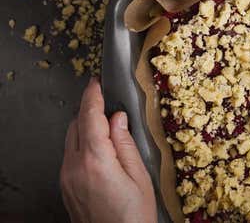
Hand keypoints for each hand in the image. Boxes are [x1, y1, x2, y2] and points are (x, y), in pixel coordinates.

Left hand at [60, 78, 156, 222]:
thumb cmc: (134, 215)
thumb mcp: (139, 176)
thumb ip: (125, 144)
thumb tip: (117, 119)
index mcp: (95, 160)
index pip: (89, 117)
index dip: (92, 97)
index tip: (96, 84)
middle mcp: (74, 167)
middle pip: (75, 125)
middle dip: (90, 111)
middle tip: (108, 106)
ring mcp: (66, 179)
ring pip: (70, 140)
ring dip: (86, 128)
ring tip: (108, 130)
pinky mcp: (66, 187)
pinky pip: (70, 156)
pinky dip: (82, 146)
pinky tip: (101, 152)